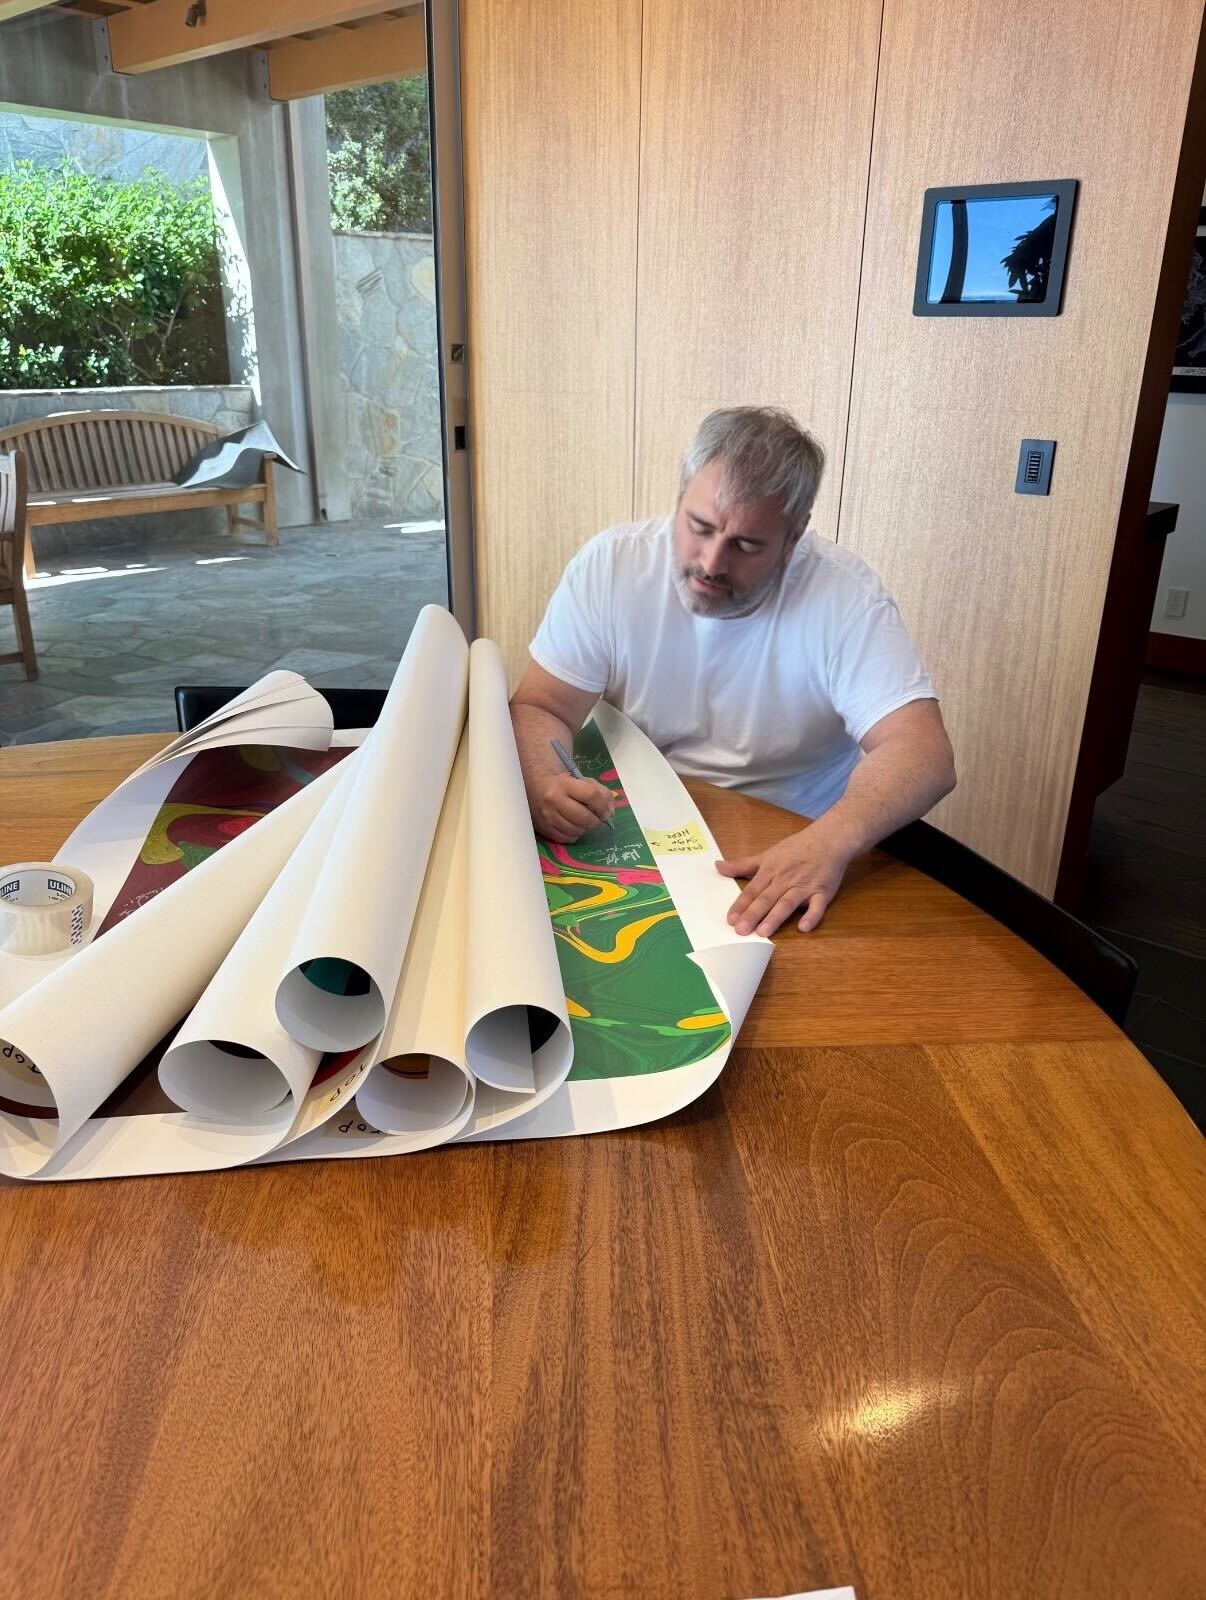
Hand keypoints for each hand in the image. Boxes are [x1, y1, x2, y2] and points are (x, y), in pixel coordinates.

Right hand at [531, 773, 614, 842]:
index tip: (606, 811)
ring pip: (577, 830)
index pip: (591, 795)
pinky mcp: (545, 829)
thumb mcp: (581, 780)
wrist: (537, 787)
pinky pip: (567, 838)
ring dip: (585, 828)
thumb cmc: (564, 783)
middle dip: (596, 820)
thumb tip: (610, 813)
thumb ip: (600, 793)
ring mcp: (548, 817)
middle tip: (597, 819)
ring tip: (584, 821)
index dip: (603, 806)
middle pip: (585, 817)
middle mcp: (554, 800)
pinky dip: (575, 834)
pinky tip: (574, 826)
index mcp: (564, 784)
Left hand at [715, 825, 850, 936]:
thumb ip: (742, 864)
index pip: (752, 890)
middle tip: (741, 930)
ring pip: (787, 903)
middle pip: (766, 898)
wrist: (828, 839)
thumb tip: (717, 866)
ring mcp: (804, 886)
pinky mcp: (823, 892)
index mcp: (770, 871)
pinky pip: (818, 906)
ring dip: (775, 917)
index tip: (730, 919)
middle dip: (753, 914)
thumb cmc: (796, 848)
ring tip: (764, 932)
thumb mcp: (767, 854)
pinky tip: (803, 927)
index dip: (741, 905)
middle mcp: (785, 880)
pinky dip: (811, 916)